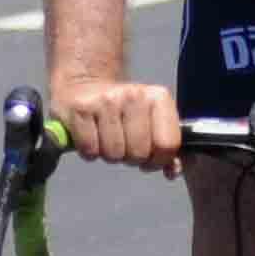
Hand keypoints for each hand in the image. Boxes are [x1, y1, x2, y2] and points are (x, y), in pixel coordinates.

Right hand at [52, 73, 179, 177]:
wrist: (85, 84)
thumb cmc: (123, 108)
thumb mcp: (151, 118)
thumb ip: (166, 145)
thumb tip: (173, 171)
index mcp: (158, 97)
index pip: (167, 144)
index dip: (159, 160)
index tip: (151, 159)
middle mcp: (134, 96)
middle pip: (139, 153)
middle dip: (132, 158)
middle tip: (126, 147)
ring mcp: (106, 102)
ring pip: (114, 154)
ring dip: (111, 155)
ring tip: (109, 140)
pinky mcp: (80, 110)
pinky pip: (90, 150)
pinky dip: (90, 152)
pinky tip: (92, 138)